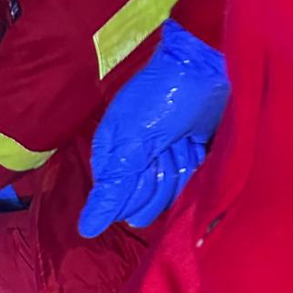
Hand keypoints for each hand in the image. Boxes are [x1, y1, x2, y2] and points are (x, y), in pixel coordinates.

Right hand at [79, 20, 228, 237]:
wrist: (206, 63)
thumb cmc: (164, 95)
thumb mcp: (133, 141)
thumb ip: (112, 188)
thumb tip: (86, 229)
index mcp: (110, 158)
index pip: (119, 202)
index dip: (137, 188)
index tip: (148, 161)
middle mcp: (132, 164)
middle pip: (144, 202)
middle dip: (160, 178)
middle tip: (168, 146)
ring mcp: (159, 161)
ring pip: (168, 193)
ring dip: (180, 167)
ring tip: (182, 139)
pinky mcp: (185, 157)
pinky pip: (188, 182)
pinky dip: (194, 165)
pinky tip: (194, 143)